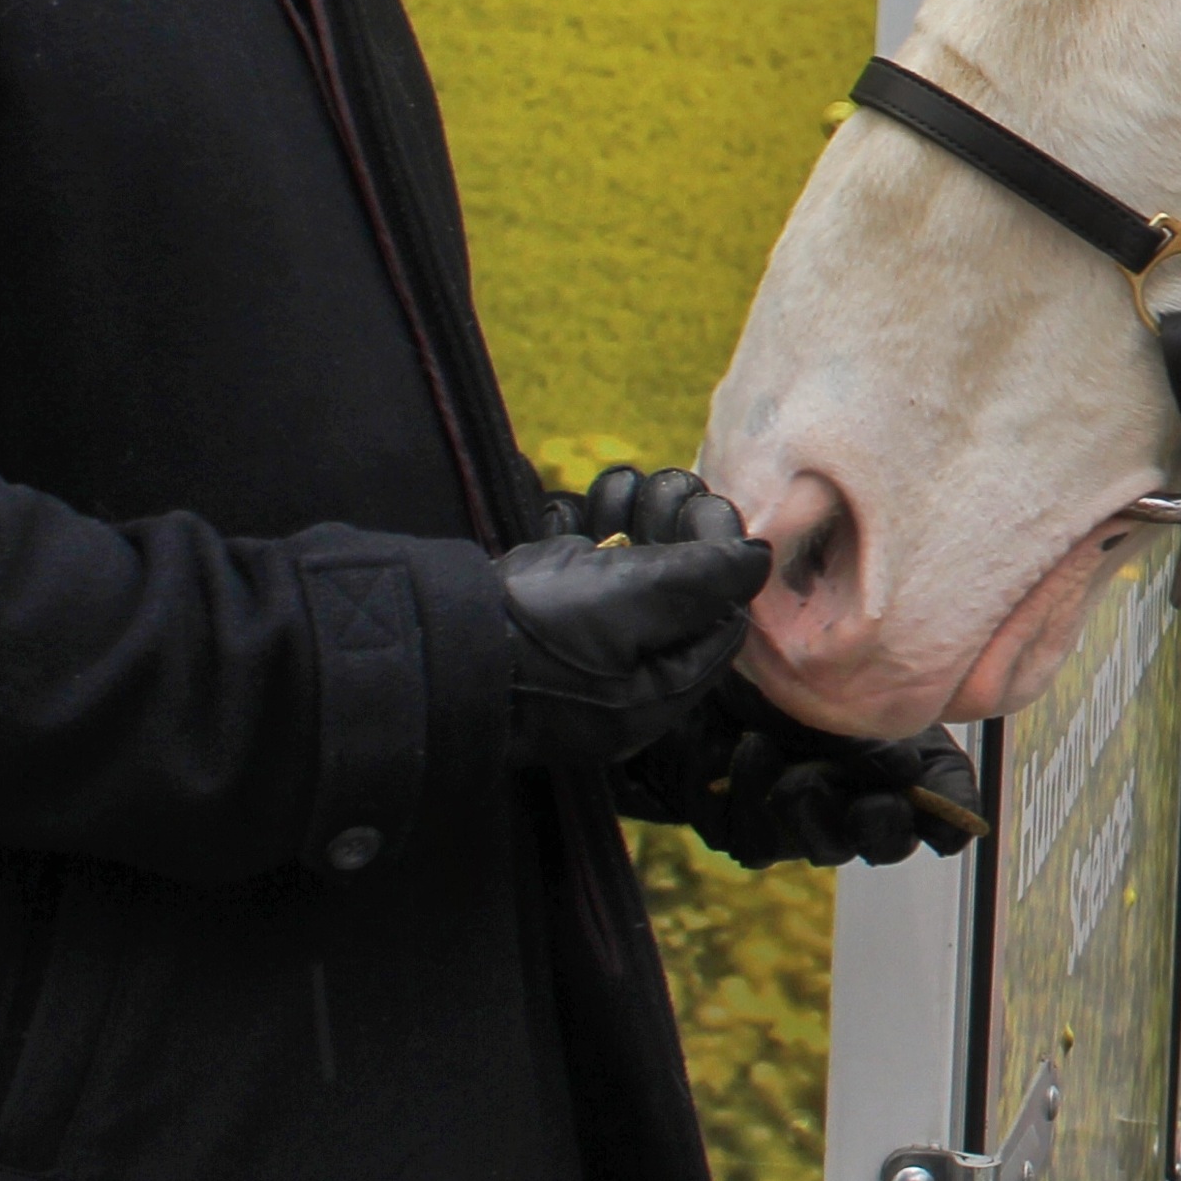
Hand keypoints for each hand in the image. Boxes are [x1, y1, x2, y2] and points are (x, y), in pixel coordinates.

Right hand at [502, 464, 772, 772]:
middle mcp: (615, 679)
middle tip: (663, 487)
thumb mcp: (641, 598)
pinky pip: (566, 573)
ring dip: (623, 517)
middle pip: (668, 591)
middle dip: (670, 527)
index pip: (717, 616)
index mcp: (654, 693)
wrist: (422, 642)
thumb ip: (709, 577)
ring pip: (616, 571)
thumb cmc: (541, 629)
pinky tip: (571, 511)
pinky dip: (574, 533)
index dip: (720, 554)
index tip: (708, 505)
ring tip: (616, 487)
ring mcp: (567, 649)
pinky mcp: (526, 621)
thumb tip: (758, 559)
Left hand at [615, 677, 987, 866]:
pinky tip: (745, 751)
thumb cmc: (781, 668)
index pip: (946, 809)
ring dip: (811, 803)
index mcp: (900, 762)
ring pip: (826, 847)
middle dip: (882, 826)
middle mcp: (856, 800)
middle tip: (872, 804)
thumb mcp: (846, 686)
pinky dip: (753, 790)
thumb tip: (908, 775)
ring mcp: (803, 824)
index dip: (951, 818)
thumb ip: (884, 732)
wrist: (695, 669)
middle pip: (889, 842)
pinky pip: (760, 839)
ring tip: (789, 761)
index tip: (947, 821)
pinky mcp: (747, 833)